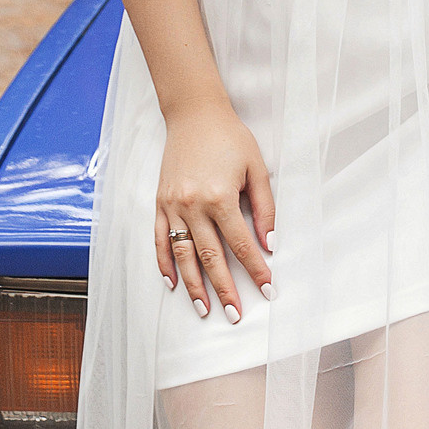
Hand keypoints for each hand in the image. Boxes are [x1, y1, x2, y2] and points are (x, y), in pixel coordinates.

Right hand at [156, 105, 275, 322]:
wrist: (194, 114)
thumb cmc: (230, 138)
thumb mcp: (256, 168)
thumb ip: (264, 207)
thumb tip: (270, 244)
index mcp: (220, 197)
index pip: (241, 244)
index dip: (256, 269)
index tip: (268, 289)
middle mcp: (193, 206)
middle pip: (211, 258)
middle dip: (225, 289)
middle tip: (235, 314)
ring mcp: (172, 206)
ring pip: (183, 255)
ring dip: (194, 286)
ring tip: (205, 309)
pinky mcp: (159, 203)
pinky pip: (159, 240)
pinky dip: (165, 264)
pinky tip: (173, 284)